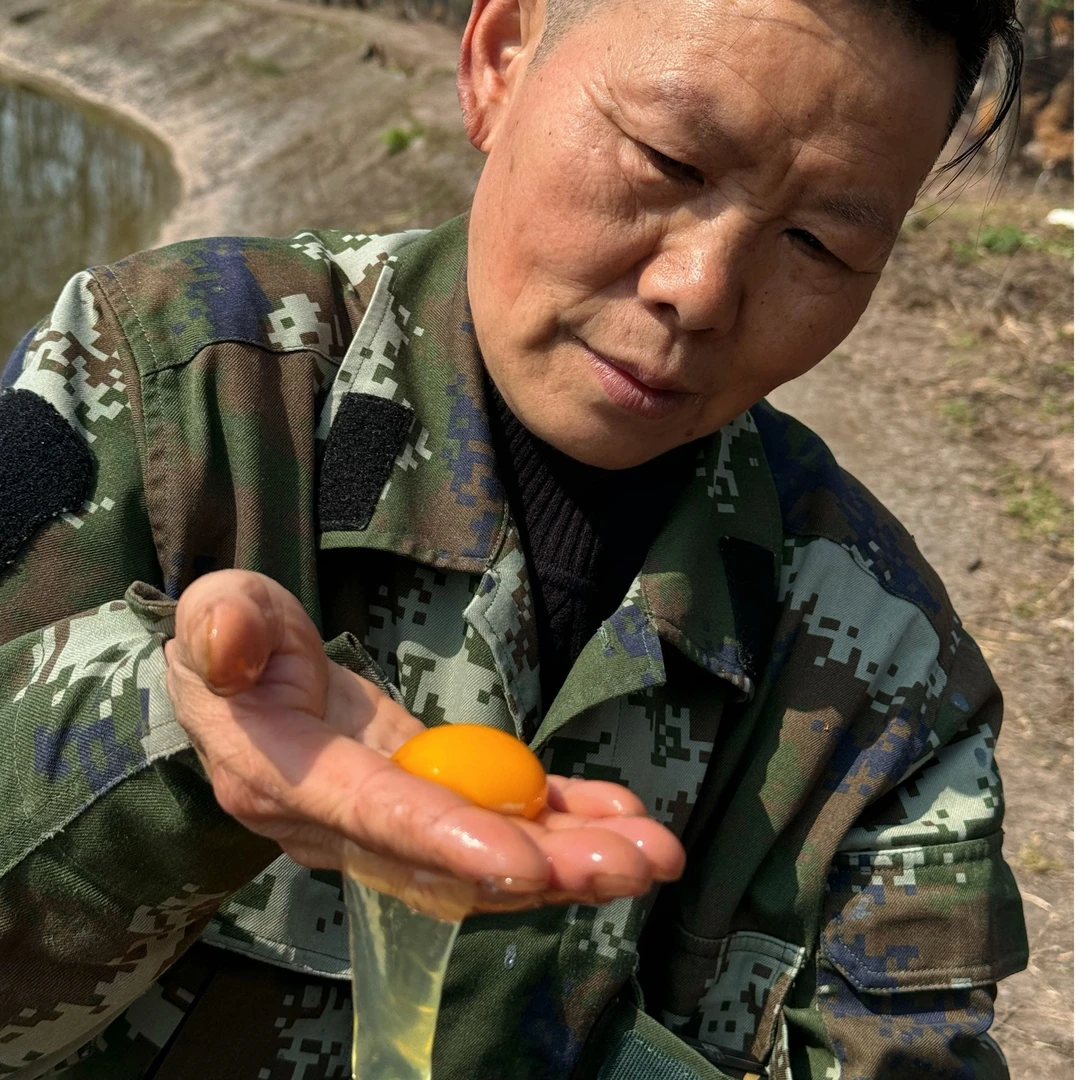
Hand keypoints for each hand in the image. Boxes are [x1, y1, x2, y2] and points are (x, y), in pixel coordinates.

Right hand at [164, 570, 684, 913]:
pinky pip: (497, 817)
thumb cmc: (232, 638)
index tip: (531, 864)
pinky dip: (561, 817)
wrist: (244, 683)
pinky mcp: (426, 796)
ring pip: (486, 851)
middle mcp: (342, 824)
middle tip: (640, 863)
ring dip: (575, 853)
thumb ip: (222, 623)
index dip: (451, 840)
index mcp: (287, 777)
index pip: (376, 815)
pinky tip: (621, 814)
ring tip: (657, 850)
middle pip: (452, 857)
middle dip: (548, 866)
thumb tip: (230, 646)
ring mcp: (391, 820)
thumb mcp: (217, 609)